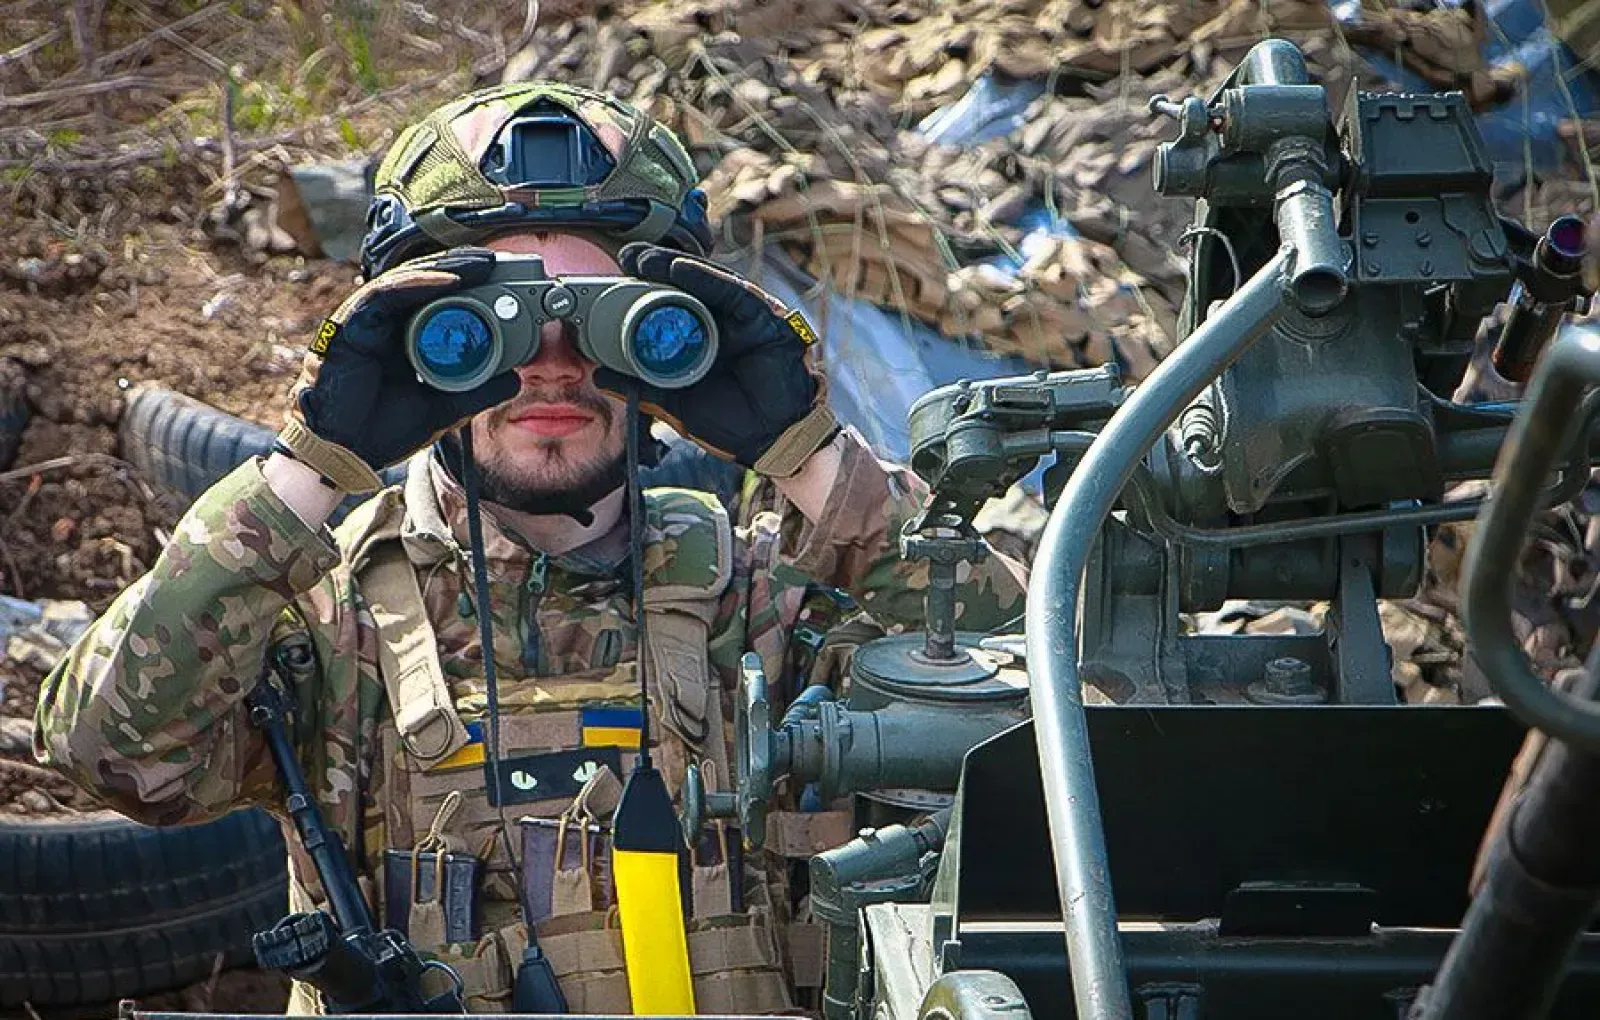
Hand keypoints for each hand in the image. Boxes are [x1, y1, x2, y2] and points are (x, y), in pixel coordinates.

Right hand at [280, 247, 520, 489]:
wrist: (344, 454)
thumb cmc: (382, 430)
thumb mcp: (444, 408)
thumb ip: (477, 392)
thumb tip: (515, 380)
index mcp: (403, 340)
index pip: (437, 302)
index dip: (469, 287)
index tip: (504, 281)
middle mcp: (384, 326)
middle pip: (424, 284)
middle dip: (462, 268)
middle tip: (498, 262)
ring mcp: (365, 324)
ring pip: (407, 282)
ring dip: (447, 269)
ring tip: (482, 265)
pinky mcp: (349, 326)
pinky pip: (385, 294)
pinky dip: (418, 284)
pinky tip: (450, 280)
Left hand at [595, 243, 830, 470]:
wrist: (773, 440)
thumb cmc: (733, 422)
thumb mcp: (676, 403)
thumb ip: (642, 387)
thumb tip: (601, 376)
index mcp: (704, 339)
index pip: (671, 306)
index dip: (643, 290)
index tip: (615, 278)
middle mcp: (724, 323)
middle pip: (687, 287)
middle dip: (655, 269)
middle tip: (626, 257)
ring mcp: (745, 318)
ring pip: (707, 282)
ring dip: (673, 267)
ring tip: (644, 260)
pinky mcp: (765, 317)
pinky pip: (733, 291)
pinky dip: (705, 278)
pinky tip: (678, 269)